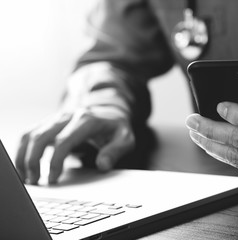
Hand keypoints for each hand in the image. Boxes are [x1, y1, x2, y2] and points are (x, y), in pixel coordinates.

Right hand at [15, 105, 134, 184]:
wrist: (109, 111)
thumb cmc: (116, 127)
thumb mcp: (125, 138)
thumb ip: (116, 151)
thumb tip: (103, 165)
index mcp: (87, 120)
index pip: (64, 140)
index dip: (55, 161)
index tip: (53, 179)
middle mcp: (68, 116)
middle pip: (41, 136)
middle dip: (33, 161)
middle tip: (35, 182)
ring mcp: (57, 118)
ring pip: (31, 134)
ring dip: (24, 156)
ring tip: (27, 178)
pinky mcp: (50, 122)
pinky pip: (29, 133)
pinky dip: (22, 149)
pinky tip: (22, 165)